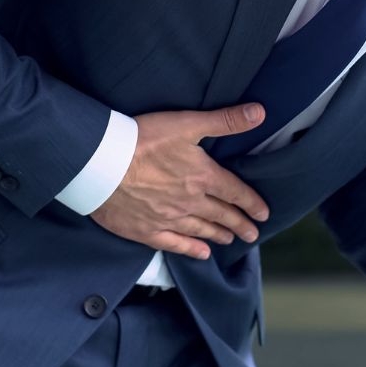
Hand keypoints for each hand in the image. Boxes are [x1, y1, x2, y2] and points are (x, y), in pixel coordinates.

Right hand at [90, 103, 268, 258]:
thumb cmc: (144, 139)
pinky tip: (201, 254)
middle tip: (253, 234)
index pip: (235, 192)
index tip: (264, 214)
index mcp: (203, 176)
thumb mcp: (188, 123)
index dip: (252, 203)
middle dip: (240, 224)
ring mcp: (169, 219)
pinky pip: (174, 244)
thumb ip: (225, 120)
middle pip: (222, 215)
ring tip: (230, 241)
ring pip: (201, 230)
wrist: (101, 163)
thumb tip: (260, 112)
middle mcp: (190, 201)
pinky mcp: (146, 230)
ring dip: (219, 235)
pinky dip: (190, 249)